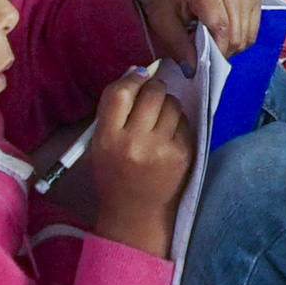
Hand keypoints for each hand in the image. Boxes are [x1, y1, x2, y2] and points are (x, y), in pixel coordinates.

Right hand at [85, 68, 195, 255]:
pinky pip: (184, 122)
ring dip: (167, 105)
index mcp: (108, 138)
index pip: (120, 93)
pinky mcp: (182, 154)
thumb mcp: (101, 144)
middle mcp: (135, 142)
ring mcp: (161, 149)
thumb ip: (114, 111)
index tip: (137, 77)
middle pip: (152, 92)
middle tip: (151, 96)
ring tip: (158, 119)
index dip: (131, 78)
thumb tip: (137, 72)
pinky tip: (168, 136)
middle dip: (154, 88)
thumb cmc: (114, 174)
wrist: (135, 212)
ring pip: (172, 104)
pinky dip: (177, 123)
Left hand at [139, 0, 262, 57]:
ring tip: (213, 42)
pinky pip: (254, 29)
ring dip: (232, 46)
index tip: (203, 65)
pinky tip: (225, 33)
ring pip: (247, 35)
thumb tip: (194, 72)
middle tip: (205, 52)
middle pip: (237, 34)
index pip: (220, 29)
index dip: (215, 52)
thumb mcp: (162, 20)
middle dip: (222, 52)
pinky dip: (241, 38)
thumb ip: (178, 46)